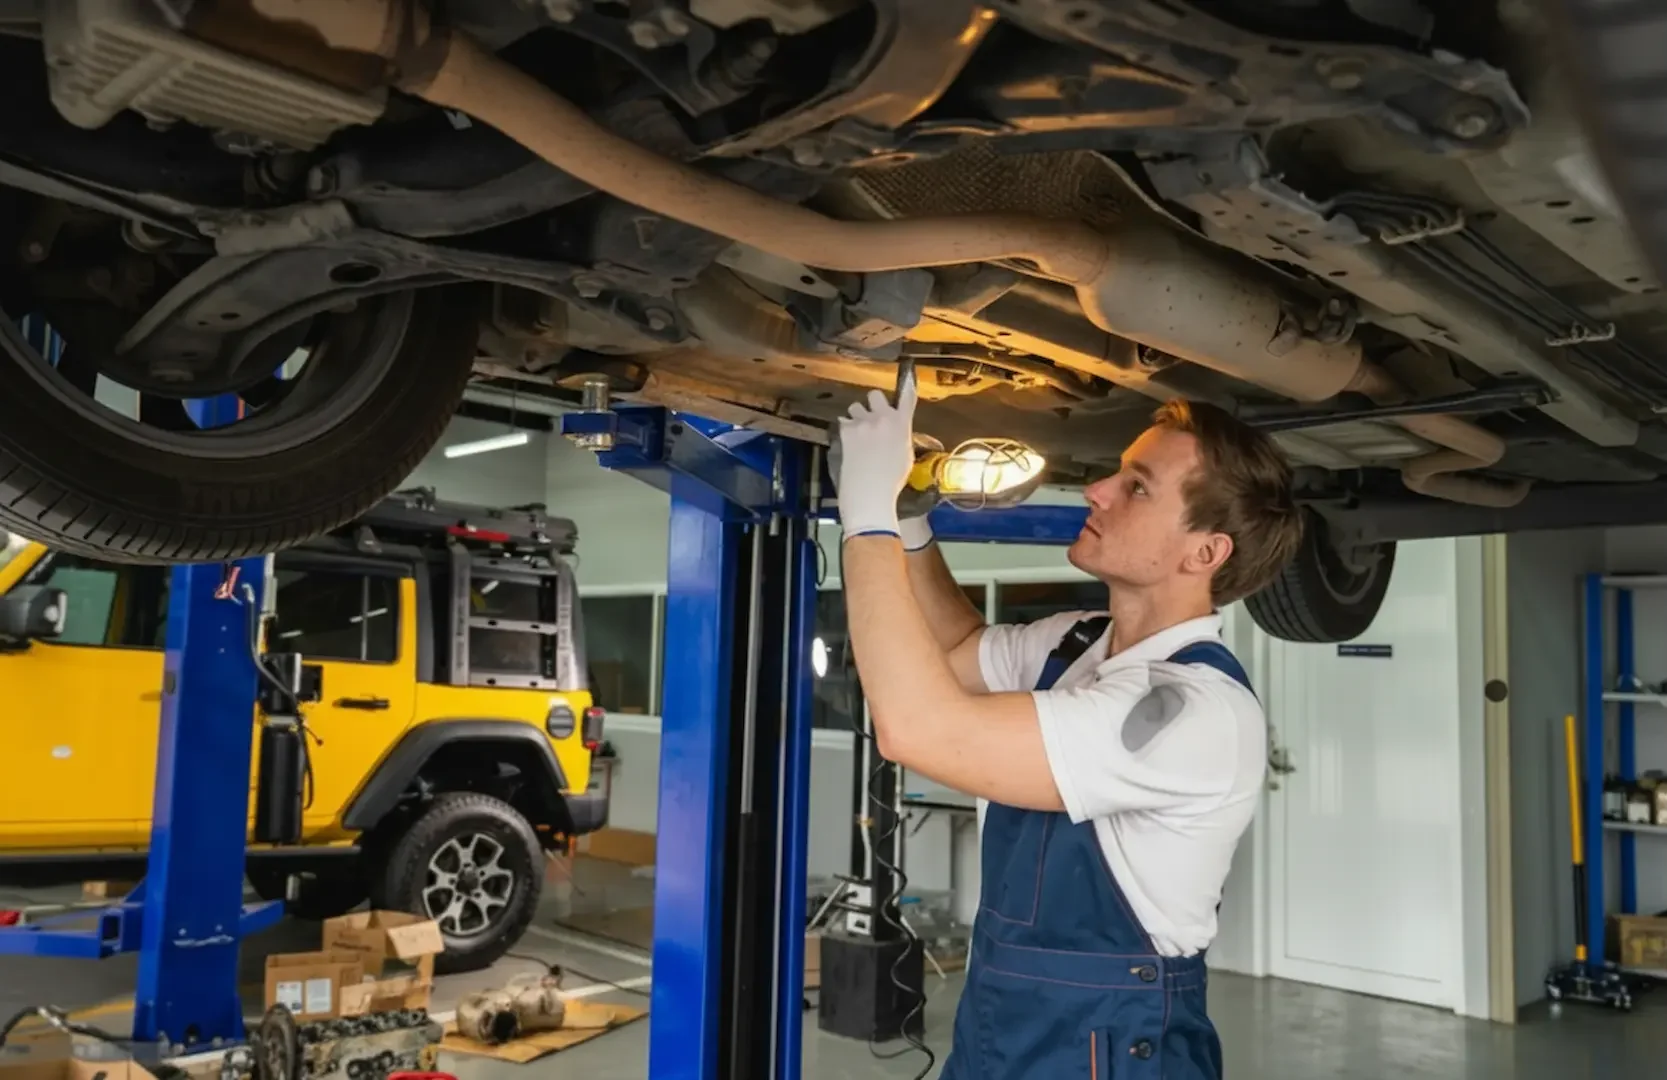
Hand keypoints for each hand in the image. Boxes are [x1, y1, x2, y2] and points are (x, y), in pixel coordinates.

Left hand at [835, 369, 918, 539]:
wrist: (870, 491)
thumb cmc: (892, 480)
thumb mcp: (905, 456)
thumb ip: (900, 436)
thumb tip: (894, 431)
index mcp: (902, 424)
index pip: (907, 398)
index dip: (907, 385)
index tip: (907, 374)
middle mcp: (883, 417)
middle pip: (875, 394)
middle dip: (872, 404)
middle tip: (871, 418)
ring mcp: (863, 422)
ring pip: (855, 407)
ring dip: (856, 416)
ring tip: (858, 433)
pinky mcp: (847, 430)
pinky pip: (843, 421)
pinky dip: (845, 429)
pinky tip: (848, 442)